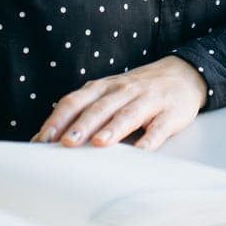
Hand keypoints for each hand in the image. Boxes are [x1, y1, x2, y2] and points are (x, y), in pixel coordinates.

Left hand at [33, 56, 207, 150]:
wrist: (182, 74)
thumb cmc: (135, 91)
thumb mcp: (107, 95)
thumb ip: (82, 112)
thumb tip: (46, 139)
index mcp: (103, 88)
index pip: (75, 102)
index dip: (58, 120)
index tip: (43, 139)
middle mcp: (123, 91)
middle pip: (99, 108)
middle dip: (81, 126)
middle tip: (66, 144)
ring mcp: (148, 101)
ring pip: (127, 115)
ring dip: (112, 129)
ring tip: (99, 143)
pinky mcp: (170, 113)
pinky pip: (160, 127)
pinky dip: (151, 138)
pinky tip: (142, 150)